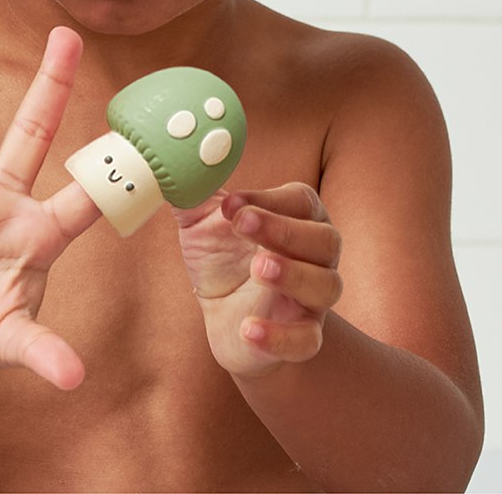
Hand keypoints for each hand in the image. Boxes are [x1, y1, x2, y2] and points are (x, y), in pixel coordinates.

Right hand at [0, 23, 99, 391]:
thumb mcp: (10, 341)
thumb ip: (40, 352)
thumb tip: (75, 379)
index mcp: (38, 233)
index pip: (85, 196)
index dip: (113, 171)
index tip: (143, 133)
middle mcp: (0, 203)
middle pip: (31, 133)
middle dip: (51, 85)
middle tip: (68, 32)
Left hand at [175, 183, 342, 378]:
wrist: (225, 319)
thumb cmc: (222, 258)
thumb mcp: (202, 222)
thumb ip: (193, 191)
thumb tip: (176, 161)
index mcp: (297, 219)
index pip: (301, 201)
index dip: (269, 199)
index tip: (232, 202)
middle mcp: (315, 257)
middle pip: (323, 239)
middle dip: (284, 230)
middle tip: (243, 223)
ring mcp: (312, 300)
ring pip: (325, 285)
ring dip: (294, 275)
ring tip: (257, 267)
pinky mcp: (301, 337)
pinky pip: (306, 340)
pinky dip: (280, 336)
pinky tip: (248, 329)